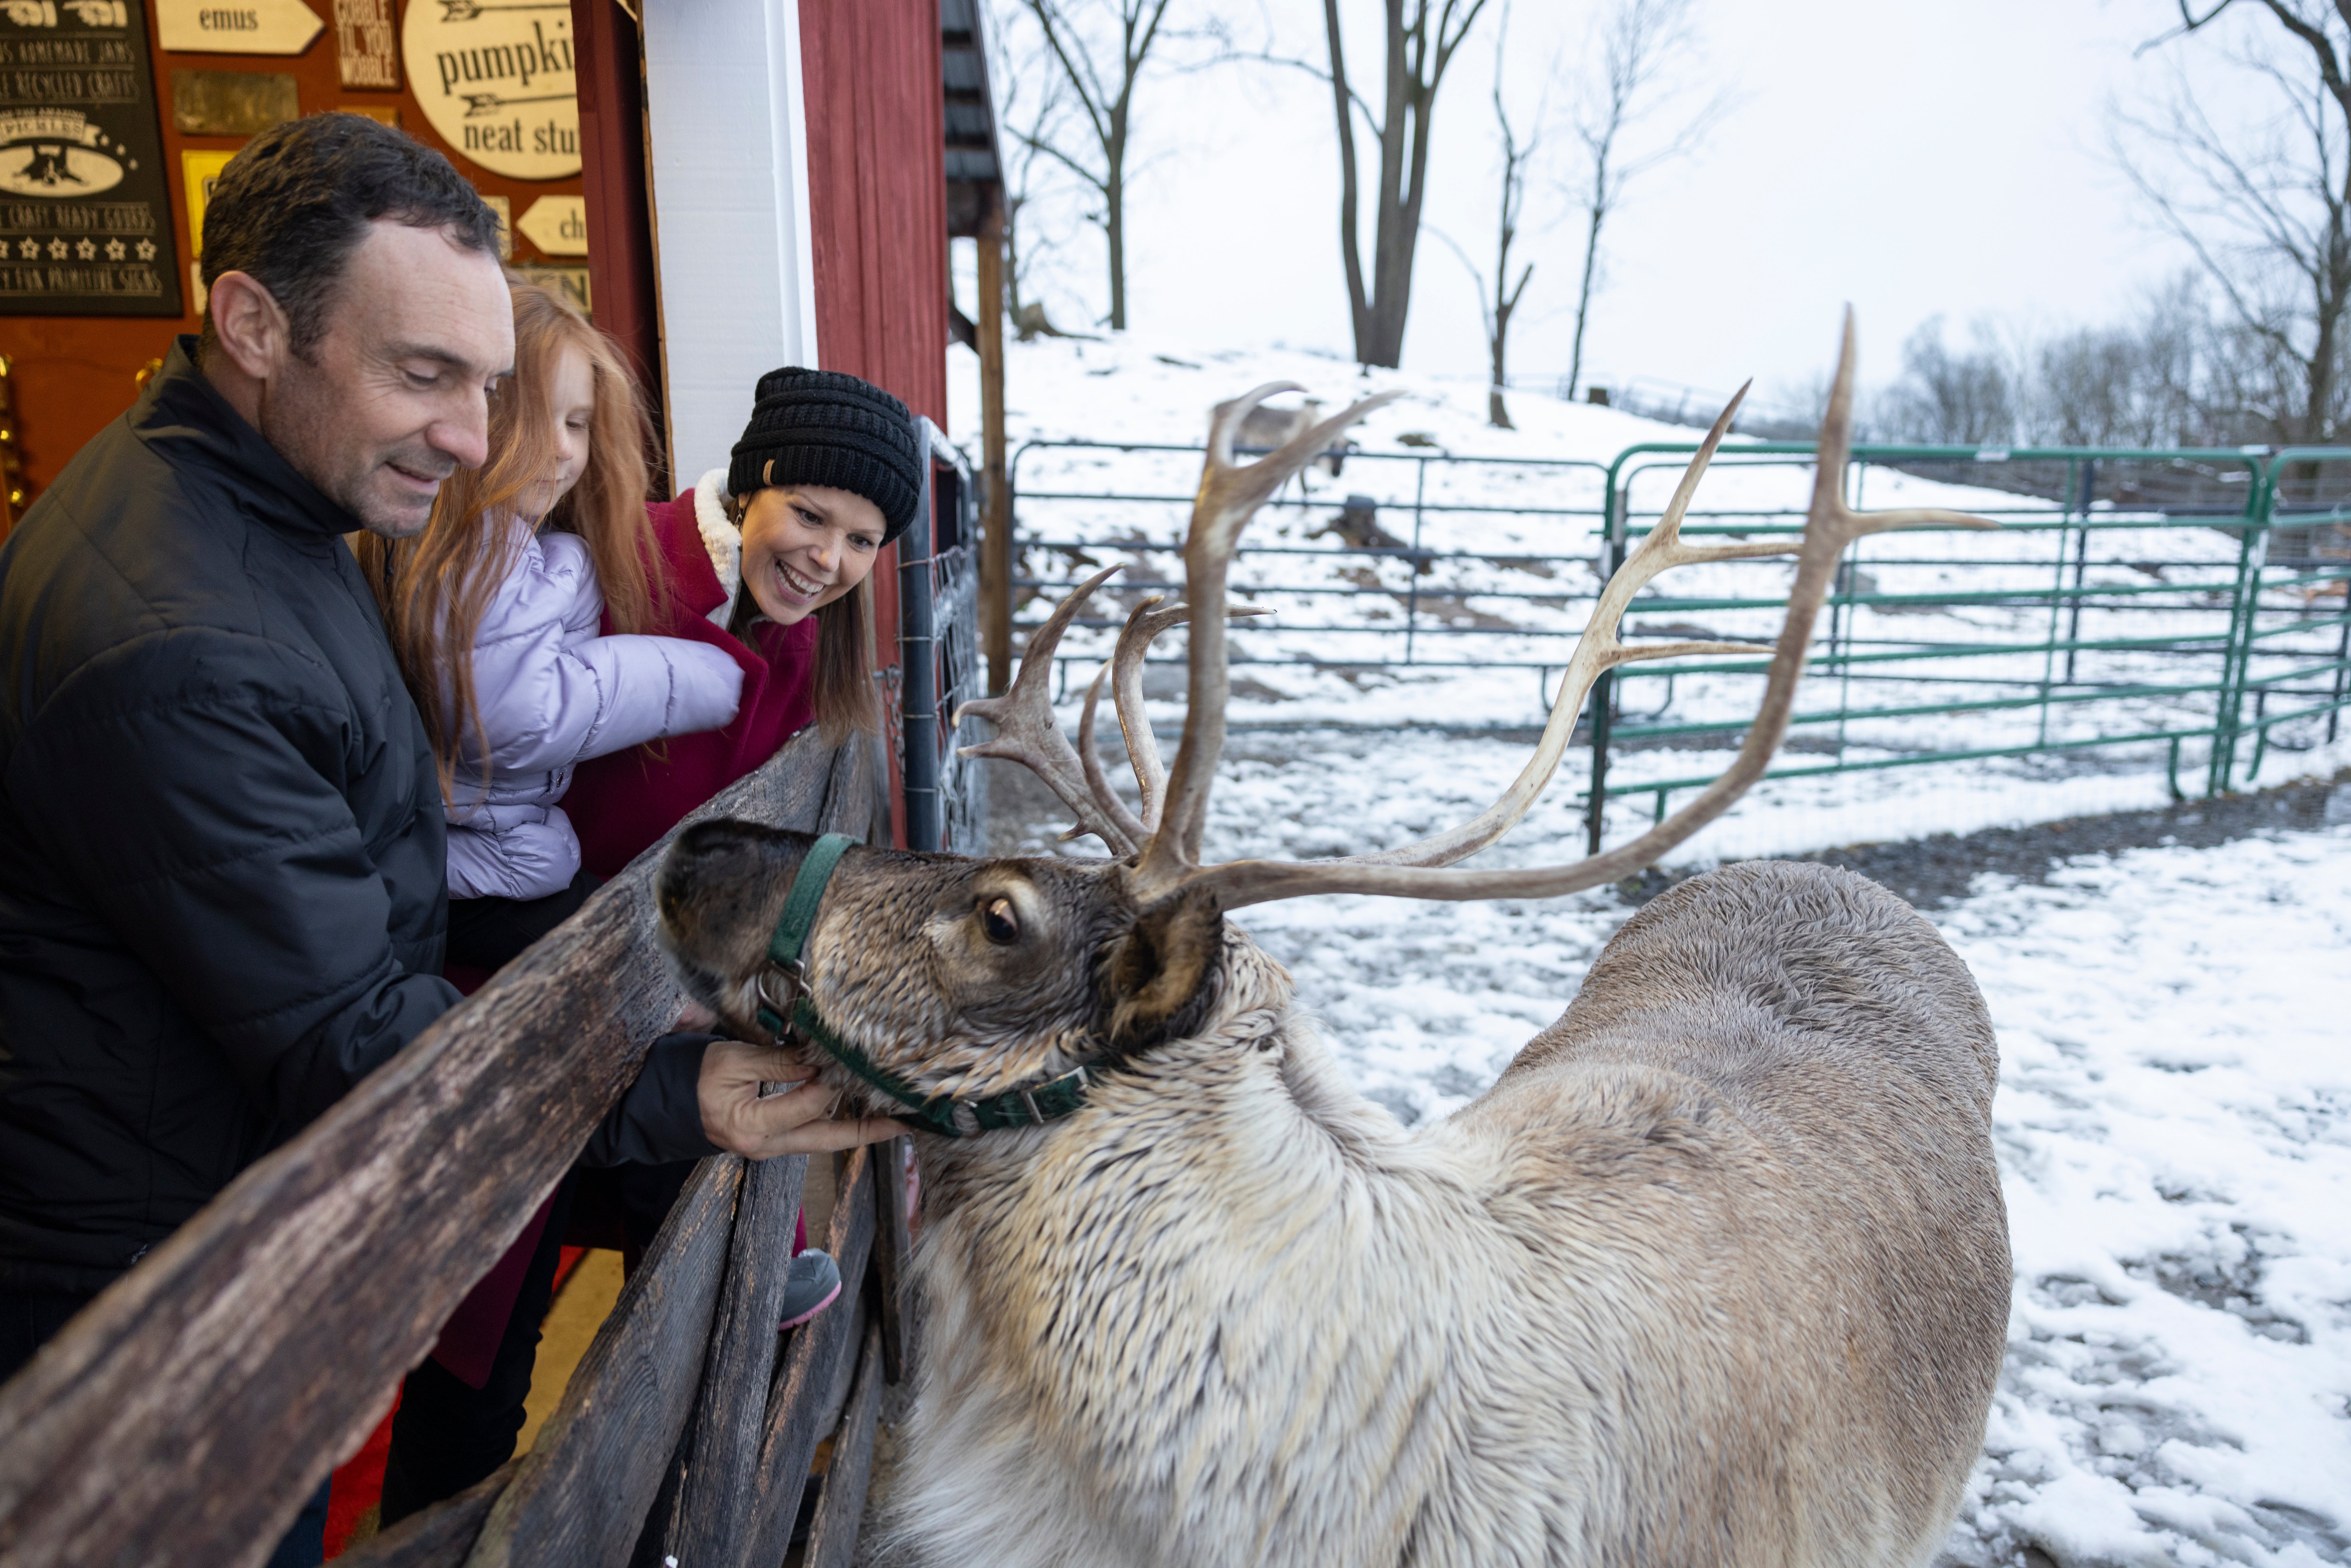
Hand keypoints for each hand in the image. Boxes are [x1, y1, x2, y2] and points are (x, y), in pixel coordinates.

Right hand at [696, 1039, 904, 1159]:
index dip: (832, 1081)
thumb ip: (777, 1063)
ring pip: (824, 1138)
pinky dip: (835, 1122)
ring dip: (858, 1126)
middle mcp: (766, 1146)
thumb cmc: (694, 1079)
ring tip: (894, 1113)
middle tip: (908, 1122)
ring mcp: (770, 1148)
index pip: (808, 1103)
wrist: (666, 1105)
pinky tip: (859, 1111)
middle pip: (829, 1138)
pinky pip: (811, 1133)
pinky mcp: (773, 1141)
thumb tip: (818, 1060)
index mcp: (753, 1127)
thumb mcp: (732, 1062)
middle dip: (870, 1130)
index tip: (852, 1060)